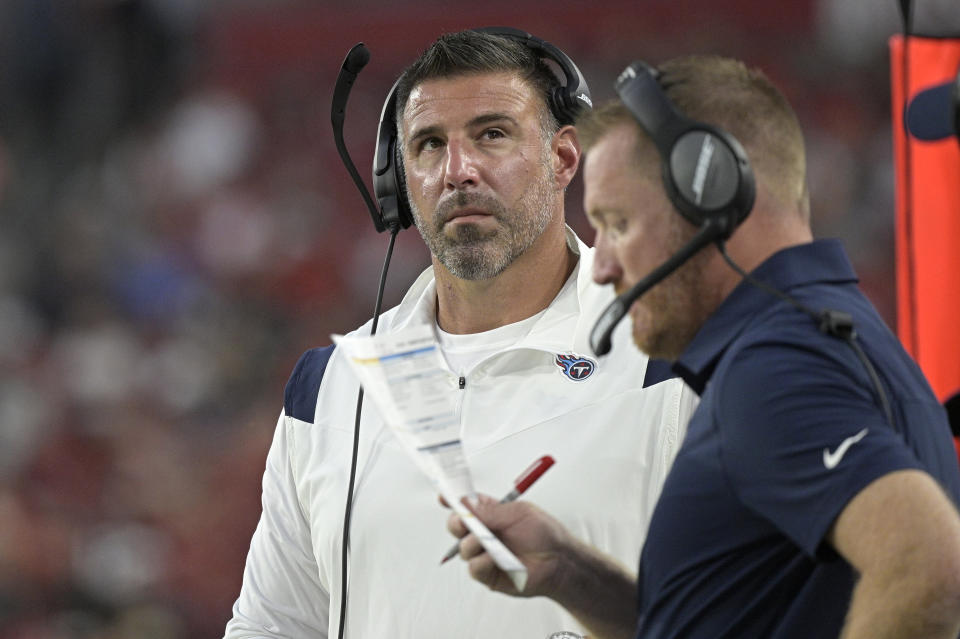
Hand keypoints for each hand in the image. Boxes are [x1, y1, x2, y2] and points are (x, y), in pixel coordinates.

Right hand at [445, 494, 577, 598]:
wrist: (559, 562)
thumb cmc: (545, 534)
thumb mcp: (518, 513)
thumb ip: (491, 510)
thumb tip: (466, 503)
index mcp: (491, 513)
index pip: (466, 505)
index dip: (453, 500)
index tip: (443, 497)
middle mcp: (485, 533)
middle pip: (457, 526)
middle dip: (456, 522)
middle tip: (464, 521)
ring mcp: (484, 553)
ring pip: (463, 547)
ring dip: (471, 543)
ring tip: (486, 542)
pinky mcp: (488, 573)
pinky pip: (473, 567)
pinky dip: (480, 562)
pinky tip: (493, 559)